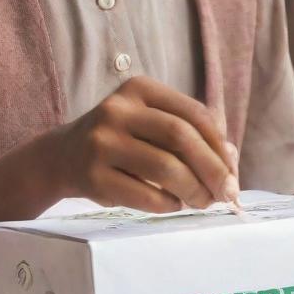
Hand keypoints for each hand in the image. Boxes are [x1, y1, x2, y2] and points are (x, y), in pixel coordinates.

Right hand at [51, 76, 237, 213]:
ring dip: (193, 190)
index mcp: (139, 89)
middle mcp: (117, 110)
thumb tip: (231, 160)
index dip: (219, 144)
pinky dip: (167, 204)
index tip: (232, 170)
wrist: (61, 157)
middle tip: (228, 193)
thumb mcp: (150, 124)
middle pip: (181, 137)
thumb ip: (190, 134)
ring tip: (203, 202)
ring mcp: (101, 142)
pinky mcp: (92, 177)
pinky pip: (143, 194)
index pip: (194, 112)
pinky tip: (174, 205)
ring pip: (164, 167)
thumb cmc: (122, 140)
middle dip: (212, 169)